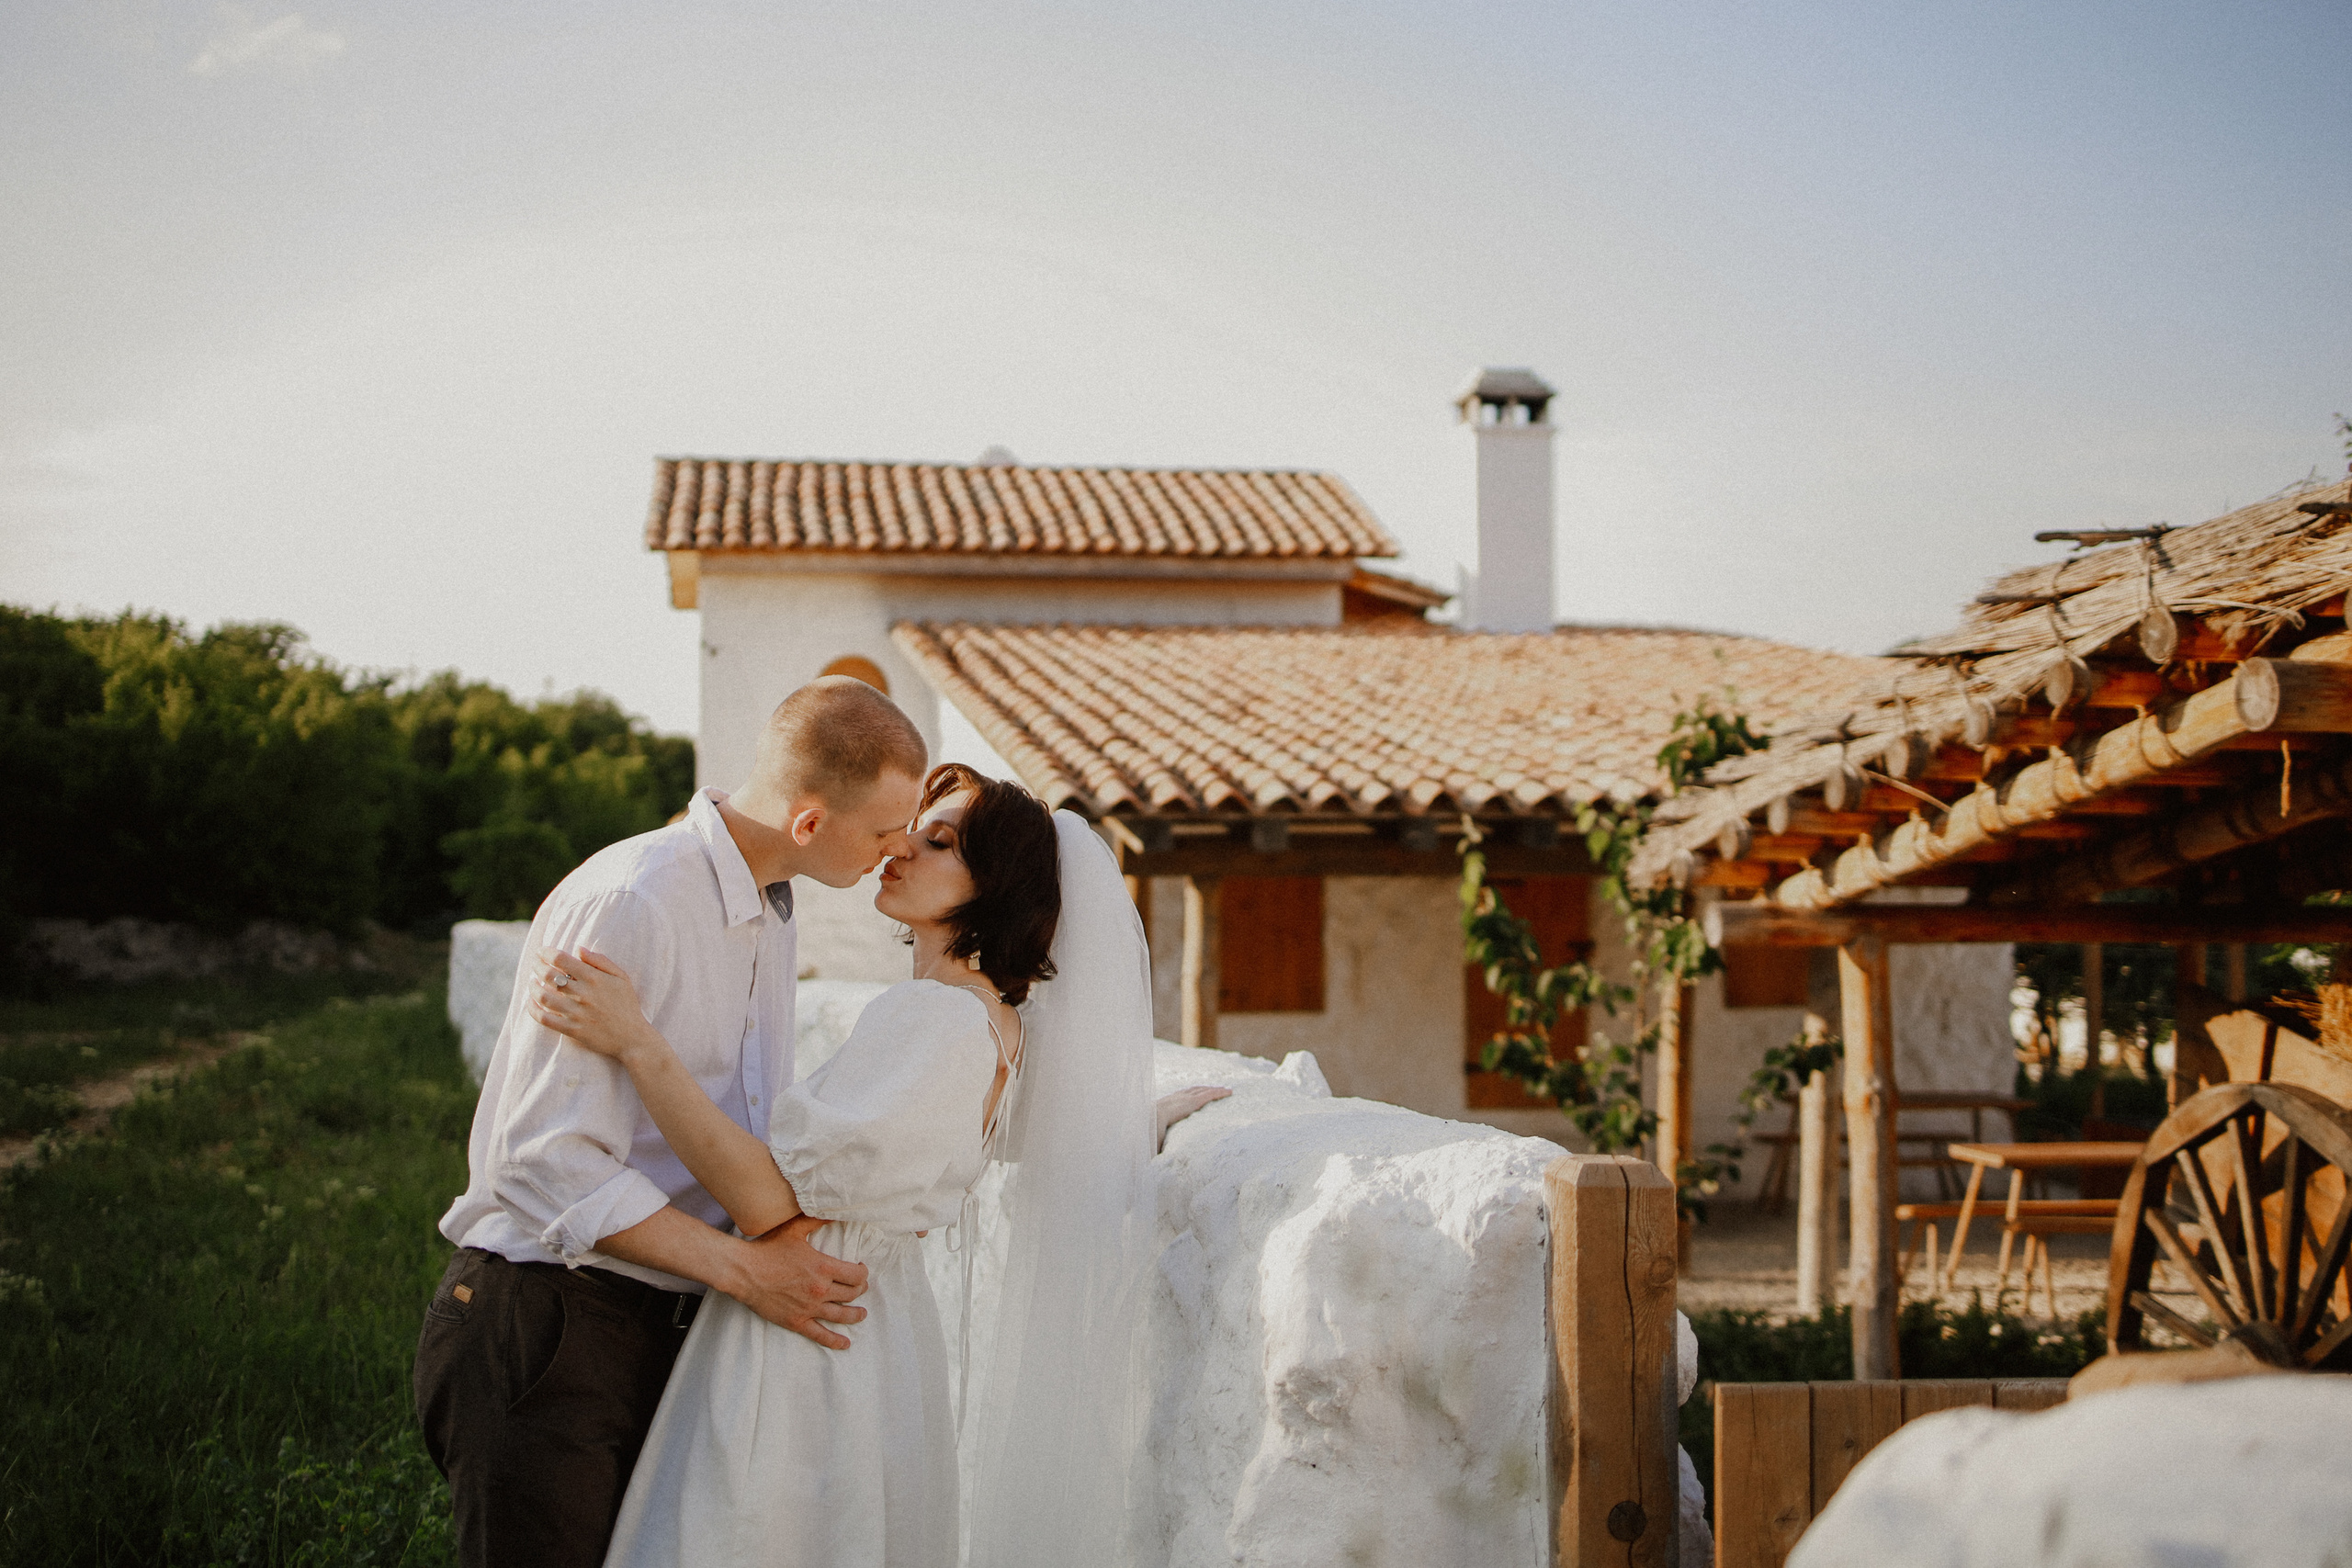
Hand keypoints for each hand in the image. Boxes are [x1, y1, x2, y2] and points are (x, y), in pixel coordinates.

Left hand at [529, 947, 661, 1062]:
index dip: (546, 953)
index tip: (541, 951)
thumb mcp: (621, 977)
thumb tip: (578, 949)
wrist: (632, 1037)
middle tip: (534, 963)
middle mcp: (583, 994)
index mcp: (594, 978)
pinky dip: (533, 1009)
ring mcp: (576, 1013)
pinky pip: (545, 1019)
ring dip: (533, 987)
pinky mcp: (572, 1030)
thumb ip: (600, 961)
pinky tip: (531, 1002)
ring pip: (543, 997)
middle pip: (548, 976)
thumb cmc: (627, 1005)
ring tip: (532, 981)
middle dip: (537, 966)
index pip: (561, 960)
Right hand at [726, 1217, 869, 1349]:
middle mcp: (820, 1290)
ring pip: (842, 1315)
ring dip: (856, 1315)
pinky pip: (820, 1335)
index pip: (856, 1275)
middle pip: (852, 1294)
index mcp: (823, 1267)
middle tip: (860, 1287)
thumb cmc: (767, 1248)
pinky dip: (835, 1341)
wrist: (743, 1271)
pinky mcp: (796, 1322)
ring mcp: (809, 1308)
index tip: (861, 1269)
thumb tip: (835, 1209)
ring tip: (862, 1314)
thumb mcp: (794, 1228)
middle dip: (860, 1290)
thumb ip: (817, 1219)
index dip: (863, 1273)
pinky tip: (845, 1343)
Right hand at [1156, 1085, 1231, 1151]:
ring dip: (1215, 1089)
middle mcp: (1178, 1097)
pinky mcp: (1193, 1102)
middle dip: (1205, 1088)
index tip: (1196, 1094)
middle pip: (1195, 1090)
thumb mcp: (1154, 1130)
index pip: (1182, 1095)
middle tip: (1214, 1088)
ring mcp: (1186, 1098)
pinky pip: (1210, 1095)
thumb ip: (1158, 1136)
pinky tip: (1230, 1092)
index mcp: (1168, 1102)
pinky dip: (1220, 1092)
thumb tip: (1153, 1155)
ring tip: (1226, 1090)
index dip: (1190, 1093)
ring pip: (1204, 1090)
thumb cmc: (1149, 1128)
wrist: (1149, 1120)